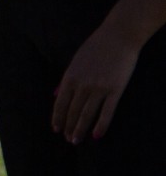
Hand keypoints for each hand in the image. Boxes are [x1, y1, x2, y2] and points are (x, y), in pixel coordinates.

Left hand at [52, 21, 143, 142]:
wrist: (119, 35)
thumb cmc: (96, 46)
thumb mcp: (75, 61)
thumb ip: (65, 79)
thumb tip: (55, 95)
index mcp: (70, 78)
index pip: (60, 104)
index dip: (57, 118)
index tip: (56, 129)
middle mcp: (82, 85)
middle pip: (72, 112)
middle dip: (69, 127)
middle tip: (68, 139)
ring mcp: (99, 88)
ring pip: (86, 115)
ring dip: (80, 129)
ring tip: (76, 140)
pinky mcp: (115, 90)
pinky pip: (107, 112)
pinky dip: (101, 125)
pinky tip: (96, 136)